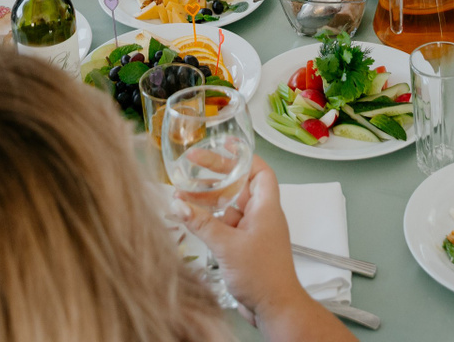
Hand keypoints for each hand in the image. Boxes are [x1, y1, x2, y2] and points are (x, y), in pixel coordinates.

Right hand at [178, 159, 343, 337]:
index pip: (260, 171)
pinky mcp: (244, 248)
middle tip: (192, 163)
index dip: (244, 155)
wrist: (274, 308)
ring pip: (229, 207)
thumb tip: (179, 204)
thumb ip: (202, 224)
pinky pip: (225, 226)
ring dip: (208, 200)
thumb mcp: (227, 245)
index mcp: (266, 207)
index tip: (225, 144)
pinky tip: (190, 220)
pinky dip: (209, 221)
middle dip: (216, 174)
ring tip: (183, 193)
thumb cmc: (262, 275)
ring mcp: (253, 232)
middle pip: (238, 186)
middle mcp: (261, 216)